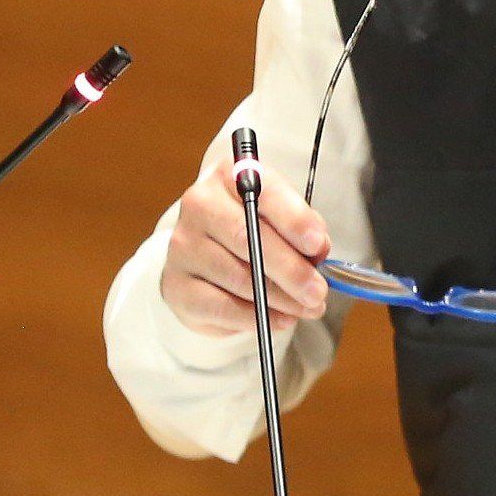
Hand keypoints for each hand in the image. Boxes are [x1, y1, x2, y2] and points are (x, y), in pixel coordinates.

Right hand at [160, 155, 330, 341]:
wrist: (208, 257)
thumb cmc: (254, 229)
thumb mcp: (282, 216)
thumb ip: (303, 228)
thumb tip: (318, 251)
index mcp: (230, 176)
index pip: (264, 194)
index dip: (294, 221)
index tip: (318, 245)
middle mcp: (200, 205)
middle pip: (248, 238)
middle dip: (291, 269)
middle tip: (318, 291)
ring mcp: (183, 246)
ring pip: (238, 277)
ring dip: (280, 298)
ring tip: (308, 308)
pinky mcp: (176, 285)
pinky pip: (221, 306)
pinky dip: (257, 317)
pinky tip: (281, 319)